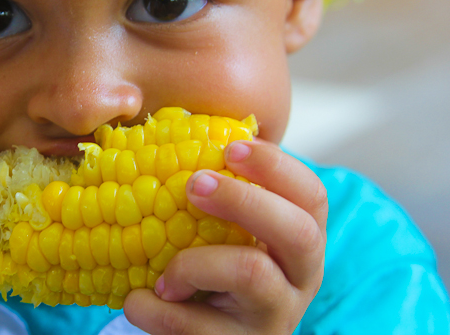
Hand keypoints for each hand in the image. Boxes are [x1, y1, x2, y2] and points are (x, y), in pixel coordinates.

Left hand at [123, 139, 326, 333]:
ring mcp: (275, 317)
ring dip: (193, 263)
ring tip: (162, 274)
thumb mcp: (223, 235)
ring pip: (252, 273)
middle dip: (244, 199)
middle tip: (194, 185)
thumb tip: (169, 134)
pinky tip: (137, 301)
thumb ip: (215, 194)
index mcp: (299, 240)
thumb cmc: (211, 275)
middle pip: (298, 231)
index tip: (230, 146)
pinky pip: (198, 327)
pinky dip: (156, 310)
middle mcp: (300, 278)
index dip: (276, 166)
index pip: (311, 195)